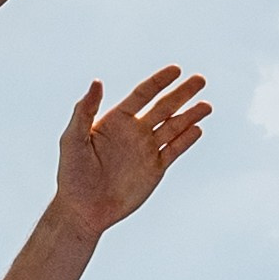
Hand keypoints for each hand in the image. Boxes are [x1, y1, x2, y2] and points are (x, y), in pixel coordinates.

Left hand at [54, 67, 211, 239]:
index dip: (159, 81)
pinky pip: (174, 151)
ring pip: (174, 128)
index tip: (176, 69)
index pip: (142, 94)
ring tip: (206, 105)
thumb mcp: (73, 139)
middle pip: (164, 107)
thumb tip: (97, 82)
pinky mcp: (155, 169)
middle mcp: (134, 131)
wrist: (83, 210)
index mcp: (116, 120)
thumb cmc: (72, 174)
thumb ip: (84, 110)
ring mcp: (146, 150)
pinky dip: (186, 141)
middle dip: (182, 93)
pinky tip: (197, 129)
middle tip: (200, 79)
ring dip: (190, 115)